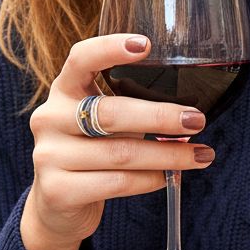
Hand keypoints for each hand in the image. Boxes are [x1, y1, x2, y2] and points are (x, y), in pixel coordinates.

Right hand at [21, 33, 214, 249]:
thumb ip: (130, 109)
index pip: (81, 59)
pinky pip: (116, 183)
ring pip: (120, 153)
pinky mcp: (57, 190)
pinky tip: (168, 178)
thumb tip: (188, 113)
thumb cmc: (90, 153)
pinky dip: (149, 180)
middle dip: (161, 117)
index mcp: (63, 90)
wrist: (55, 205)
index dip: (110, 48)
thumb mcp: (101, 122)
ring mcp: (49, 155)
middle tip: (197, 120)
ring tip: (200, 155)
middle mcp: (49, 118)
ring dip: (167, 155)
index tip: (146, 45)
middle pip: (111, 113)